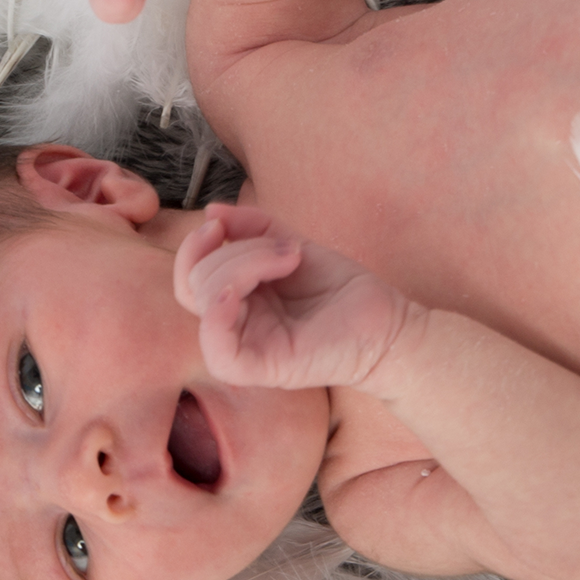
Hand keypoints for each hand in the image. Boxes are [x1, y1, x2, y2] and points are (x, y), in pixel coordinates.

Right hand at [173, 204, 413, 390]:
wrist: (388, 323)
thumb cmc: (343, 291)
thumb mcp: (293, 246)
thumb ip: (254, 228)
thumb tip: (213, 211)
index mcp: (238, 300)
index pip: (191, 275)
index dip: (196, 245)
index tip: (221, 222)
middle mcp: (238, 325)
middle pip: (195, 284)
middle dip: (234, 250)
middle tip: (285, 248)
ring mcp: (248, 347)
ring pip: (206, 305)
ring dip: (243, 264)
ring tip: (290, 257)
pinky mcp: (264, 368)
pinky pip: (219, 353)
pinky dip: (217, 318)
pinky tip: (237, 293)